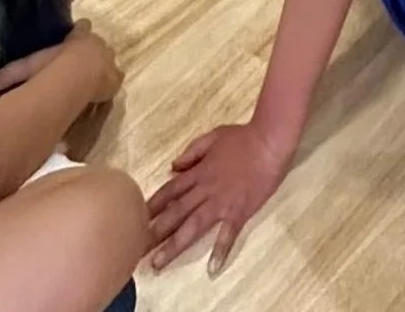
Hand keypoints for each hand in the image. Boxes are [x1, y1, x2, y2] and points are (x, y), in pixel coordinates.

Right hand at [0, 22, 123, 104]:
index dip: (78, 31)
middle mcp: (97, 44)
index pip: (82, 28)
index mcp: (79, 36)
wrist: (80, 76)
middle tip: (80, 60)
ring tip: (92, 75)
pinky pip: (114, 77)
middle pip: (95, 43)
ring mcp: (108, 60)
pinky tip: (102, 89)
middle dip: (89, 49)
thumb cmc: (53, 67)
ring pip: (106, 58)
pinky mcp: (115, 78)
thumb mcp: (30, 65)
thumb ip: (13, 72)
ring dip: (100, 64)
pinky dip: (108, 82)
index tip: (75, 33)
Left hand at [146, 122, 290, 274]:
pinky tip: (212, 267)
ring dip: (175, 245)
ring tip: (160, 262)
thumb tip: (173, 167)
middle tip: (136, 249)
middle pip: (175, 213)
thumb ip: (191, 153)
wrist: (269, 141)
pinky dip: (220, 250)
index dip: (152, 206)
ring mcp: (221, 202)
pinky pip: (228, 233)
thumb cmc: (242, 137)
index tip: (135, 220)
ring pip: (193, 226)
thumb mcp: (212, 137)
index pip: (169, 191)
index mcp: (198, 173)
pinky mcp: (239, 211)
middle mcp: (204, 190)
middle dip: (155, 232)